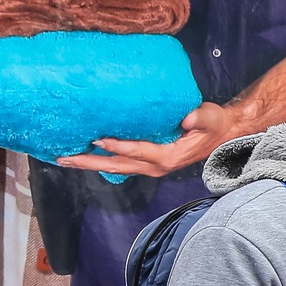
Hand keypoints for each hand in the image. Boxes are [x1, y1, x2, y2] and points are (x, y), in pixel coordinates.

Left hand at [58, 101, 240, 177]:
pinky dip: (102, 160)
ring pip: (115, 168)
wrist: (220, 135)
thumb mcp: (211, 118)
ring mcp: (150, 167)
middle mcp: (155, 166)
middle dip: (90, 162)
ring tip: (66, 158)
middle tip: (64, 157)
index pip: (137, 151)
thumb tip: (187, 118)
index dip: (117, 146)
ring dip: (90, 164)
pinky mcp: (148, 163)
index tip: (96, 139)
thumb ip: (200, 118)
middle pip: (117, 166)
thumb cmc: (213, 125)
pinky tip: (88, 154)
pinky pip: (121, 165)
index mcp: (167, 156)